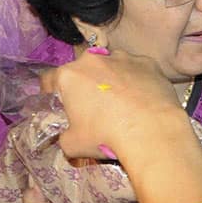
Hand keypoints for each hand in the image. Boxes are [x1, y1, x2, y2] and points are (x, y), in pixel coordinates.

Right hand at [40, 50, 187, 157]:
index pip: (50, 80)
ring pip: (113, 66)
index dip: (53, 94)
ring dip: (114, 79)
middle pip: (84, 70)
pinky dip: (138, 80)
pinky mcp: (149, 63)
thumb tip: (69, 134)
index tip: (62, 106)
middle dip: (86, 84)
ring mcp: (124, 58)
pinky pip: (138, 70)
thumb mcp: (72, 144)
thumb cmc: (106, 136)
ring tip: (124, 102)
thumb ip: (64, 135)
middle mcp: (95, 60)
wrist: (152, 130)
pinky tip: (144, 98)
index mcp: (69, 75)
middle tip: (95, 106)